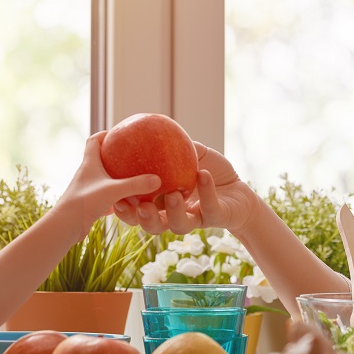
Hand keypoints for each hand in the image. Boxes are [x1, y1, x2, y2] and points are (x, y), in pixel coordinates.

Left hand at [57, 131, 160, 227]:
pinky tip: (127, 202)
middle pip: (99, 158)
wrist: (65, 225)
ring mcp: (87, 189)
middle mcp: (87, 174)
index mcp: (89, 163)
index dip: (104, 134)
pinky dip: (116, 196)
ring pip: (103, 178)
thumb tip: (157, 179)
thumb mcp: (113, 190)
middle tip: (131, 156)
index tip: (118, 132)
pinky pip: (105, 195)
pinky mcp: (89, 203)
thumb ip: (135, 184)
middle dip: (114, 156)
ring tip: (132, 178)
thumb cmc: (84, 202)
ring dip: (116, 177)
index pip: (94, 141)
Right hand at [115, 142, 258, 234]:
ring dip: (173, 211)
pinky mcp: (216, 218)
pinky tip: (202, 175)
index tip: (115, 199)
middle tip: (138, 207)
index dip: (125, 210)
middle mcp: (175, 216)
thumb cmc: (210, 173)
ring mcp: (195, 219)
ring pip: (178, 225)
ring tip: (171, 195)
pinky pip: (209, 207)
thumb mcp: (190, 155)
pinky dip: (206, 191)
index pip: (138, 210)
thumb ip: (170, 146)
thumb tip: (148, 127)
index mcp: (162, 204)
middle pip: (152, 226)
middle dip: (142, 220)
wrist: (239, 191)